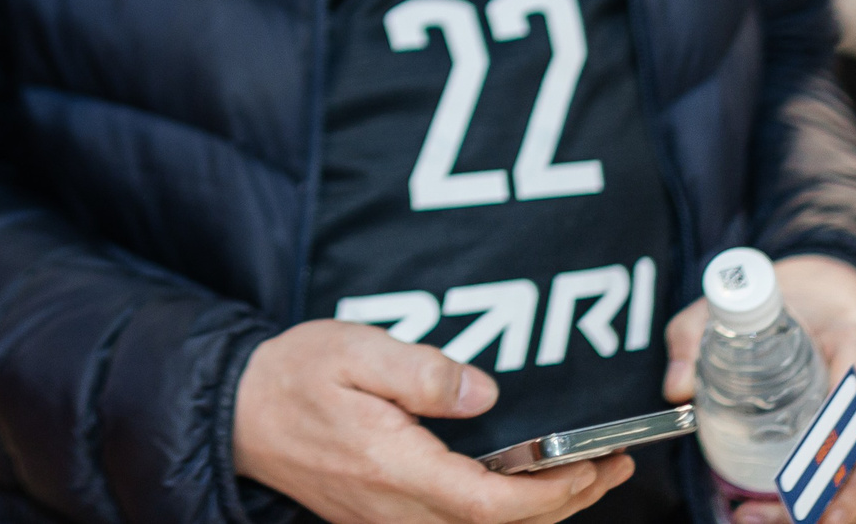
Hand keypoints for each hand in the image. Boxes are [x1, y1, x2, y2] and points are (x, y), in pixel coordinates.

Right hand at [233, 321, 631, 523]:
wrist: (240, 414)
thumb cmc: (295, 375)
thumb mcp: (354, 349)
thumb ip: (420, 372)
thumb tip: (484, 391)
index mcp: (394, 467)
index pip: (490, 504)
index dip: (550, 493)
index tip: (591, 463)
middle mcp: (397, 511)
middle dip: (567, 502)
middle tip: (615, 465)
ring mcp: (392, 522)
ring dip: (542, 512)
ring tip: (588, 475)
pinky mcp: (387, 520)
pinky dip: (507, 514)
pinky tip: (528, 486)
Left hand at [662, 256, 855, 523]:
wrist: (836, 285)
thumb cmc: (788, 296)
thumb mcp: (734, 302)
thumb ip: (696, 335)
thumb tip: (676, 390)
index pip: (854, 394)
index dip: (834, 440)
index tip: (803, 474)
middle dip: (839, 492)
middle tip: (791, 517)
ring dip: (844, 508)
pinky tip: (817, 523)